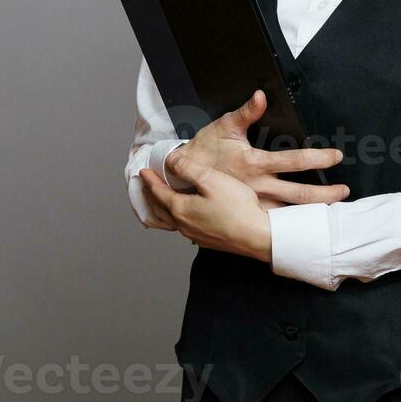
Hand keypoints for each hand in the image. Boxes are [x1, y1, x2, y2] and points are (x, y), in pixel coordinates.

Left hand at [139, 163, 271, 261]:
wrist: (258, 236)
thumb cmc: (238, 208)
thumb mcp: (211, 179)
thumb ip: (188, 168)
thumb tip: (171, 161)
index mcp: (181, 209)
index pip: (158, 192)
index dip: (150, 180)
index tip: (143, 172)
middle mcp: (185, 225)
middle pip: (160, 209)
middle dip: (151, 195)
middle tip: (145, 186)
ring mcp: (196, 235)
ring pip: (171, 220)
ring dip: (162, 208)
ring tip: (159, 202)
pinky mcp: (208, 240)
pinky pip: (184, 228)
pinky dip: (176, 218)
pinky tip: (185, 216)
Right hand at [164, 89, 348, 210]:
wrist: (181, 175)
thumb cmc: (205, 148)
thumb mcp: (224, 126)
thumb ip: (246, 112)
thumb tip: (261, 96)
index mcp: (255, 163)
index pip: (293, 160)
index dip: (317, 158)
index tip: (336, 157)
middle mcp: (258, 187)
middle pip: (298, 194)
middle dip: (324, 195)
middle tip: (344, 193)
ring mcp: (253, 204)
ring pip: (288, 214)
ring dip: (310, 215)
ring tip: (333, 215)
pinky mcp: (248, 213)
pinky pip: (274, 224)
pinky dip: (291, 226)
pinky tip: (305, 227)